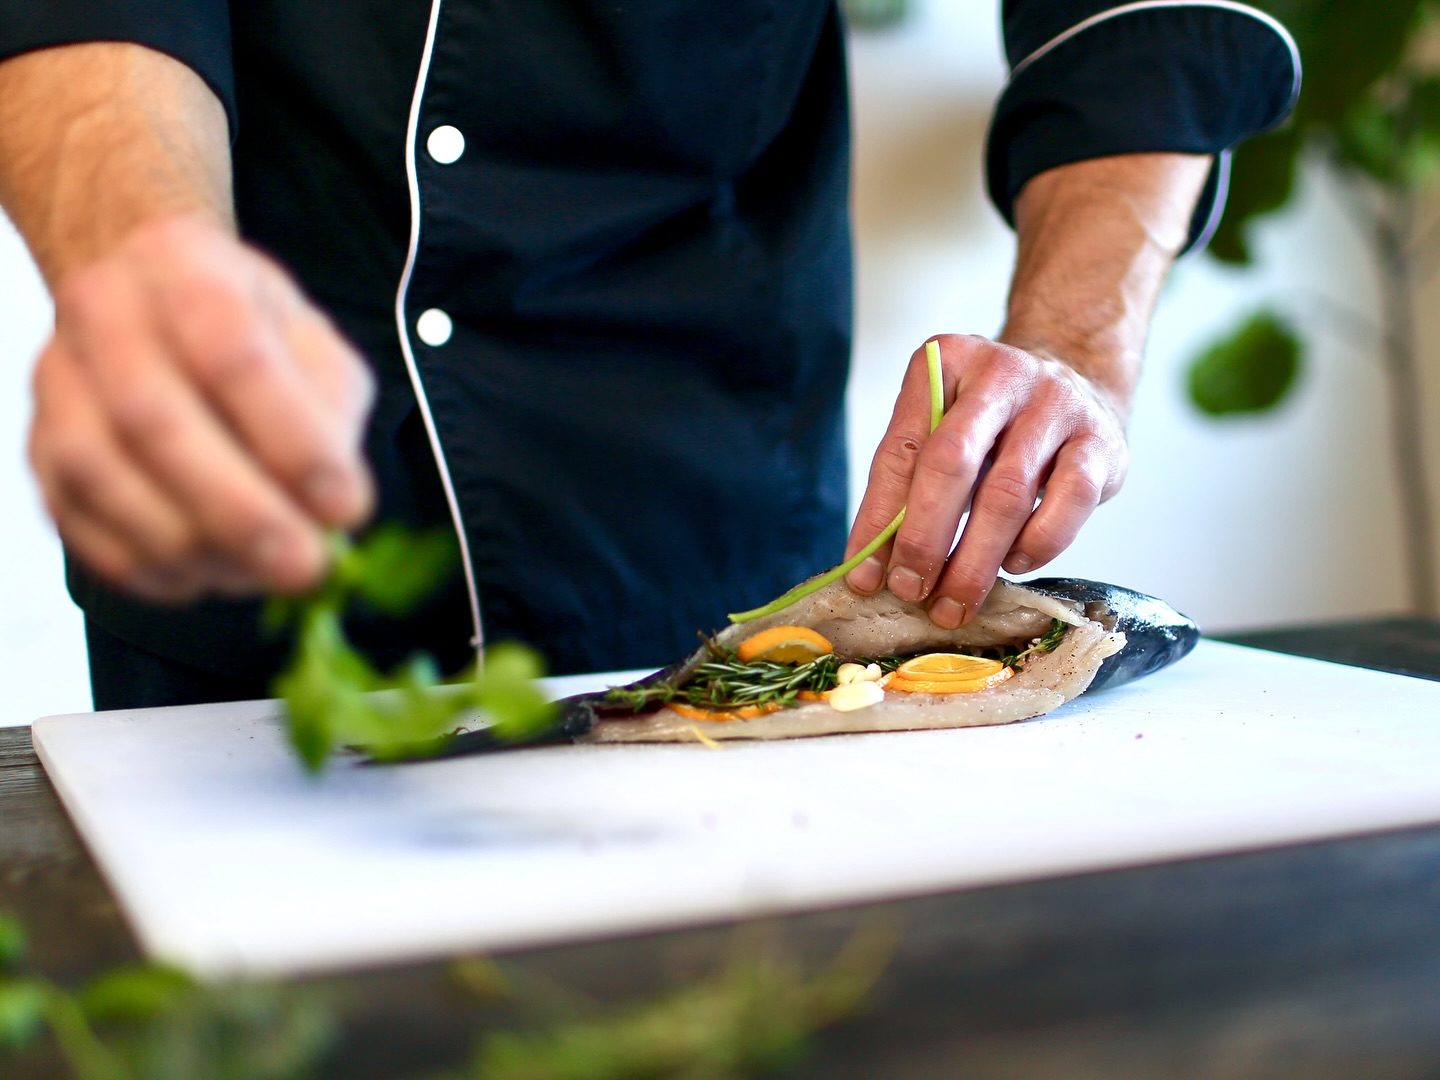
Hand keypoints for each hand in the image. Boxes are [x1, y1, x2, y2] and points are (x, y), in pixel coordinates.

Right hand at [28, 215, 374, 601]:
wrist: (151, 307)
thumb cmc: (249, 331)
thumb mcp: (314, 345)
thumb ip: (331, 410)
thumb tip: (332, 501)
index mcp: (183, 262)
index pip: (232, 352)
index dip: (291, 441)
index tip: (345, 507)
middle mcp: (102, 309)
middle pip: (154, 420)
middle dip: (239, 512)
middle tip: (305, 568)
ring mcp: (57, 380)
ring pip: (104, 476)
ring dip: (192, 546)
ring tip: (263, 576)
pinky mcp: (37, 450)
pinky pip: (77, 522)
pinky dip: (147, 566)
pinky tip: (208, 577)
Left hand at [842, 333, 1127, 626]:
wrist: (1079, 382)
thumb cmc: (993, 423)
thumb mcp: (943, 433)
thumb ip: (905, 490)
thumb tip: (869, 573)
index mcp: (944, 362)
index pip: (899, 451)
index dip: (878, 520)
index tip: (863, 577)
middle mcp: (1001, 372)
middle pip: (951, 463)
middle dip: (924, 539)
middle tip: (910, 591)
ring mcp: (1057, 402)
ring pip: (1008, 493)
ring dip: (975, 559)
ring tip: (954, 600)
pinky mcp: (1101, 441)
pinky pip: (1066, 503)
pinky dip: (1036, 545)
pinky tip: (1013, 564)